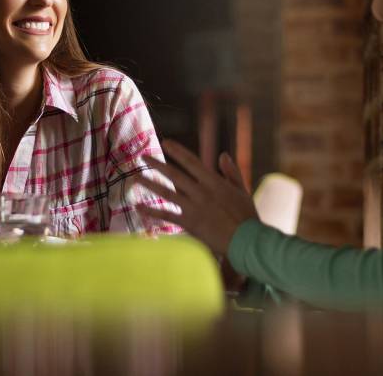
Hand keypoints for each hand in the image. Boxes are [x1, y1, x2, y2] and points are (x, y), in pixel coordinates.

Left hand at [136, 139, 257, 254]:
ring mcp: (193, 207)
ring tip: (136, 178)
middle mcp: (201, 192)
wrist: (246, 240)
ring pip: (167, 193)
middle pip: (174, 175)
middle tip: (143, 157)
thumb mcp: (241, 190)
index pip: (192, 162)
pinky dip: (152, 212)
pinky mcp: (189, 223)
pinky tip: (139, 207)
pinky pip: (166, 216)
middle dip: (157, 165)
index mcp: (214, 182)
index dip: (178, 151)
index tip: (166, 143)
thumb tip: (223, 154)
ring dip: (150, 184)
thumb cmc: (246, 216)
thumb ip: (231, 172)